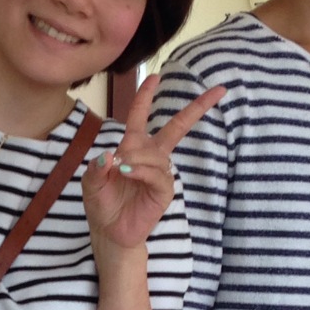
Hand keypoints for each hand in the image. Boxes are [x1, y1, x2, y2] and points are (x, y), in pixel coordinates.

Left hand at [83, 76, 224, 254]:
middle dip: (197, 108)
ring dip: (138, 157)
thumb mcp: (90, 183)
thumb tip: (109, 156)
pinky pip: (158, 175)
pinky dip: (142, 171)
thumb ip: (96, 167)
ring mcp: (159, 173)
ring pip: (157, 155)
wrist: (109, 232)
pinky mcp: (163, 191)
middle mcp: (150, 157)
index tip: (156, 76)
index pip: (140, 116)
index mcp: (132, 147)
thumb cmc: (102, 204)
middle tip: (219, 91)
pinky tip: (128, 173)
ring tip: (120, 169)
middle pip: (177, 127)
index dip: (146, 96)